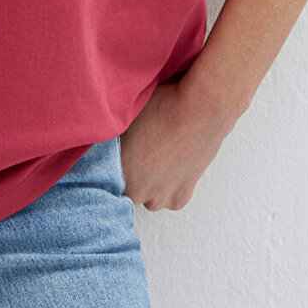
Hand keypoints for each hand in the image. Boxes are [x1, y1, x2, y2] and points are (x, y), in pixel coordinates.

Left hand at [118, 74, 234, 210]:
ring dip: (152, 186)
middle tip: (142, 154)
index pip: (105, 180)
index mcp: (117, 173)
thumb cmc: (162, 108)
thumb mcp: (127, 120)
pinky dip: (172, 188)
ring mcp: (160, 198)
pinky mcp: (181, 197)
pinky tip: (174, 166)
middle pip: (127, 192)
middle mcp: (137, 192)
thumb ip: (113, 143)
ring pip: (149, 198)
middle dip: (132, 177)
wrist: (202, 110)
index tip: (122, 156)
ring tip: (160, 159)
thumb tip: (106, 147)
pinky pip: (170, 200)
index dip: (112, 167)